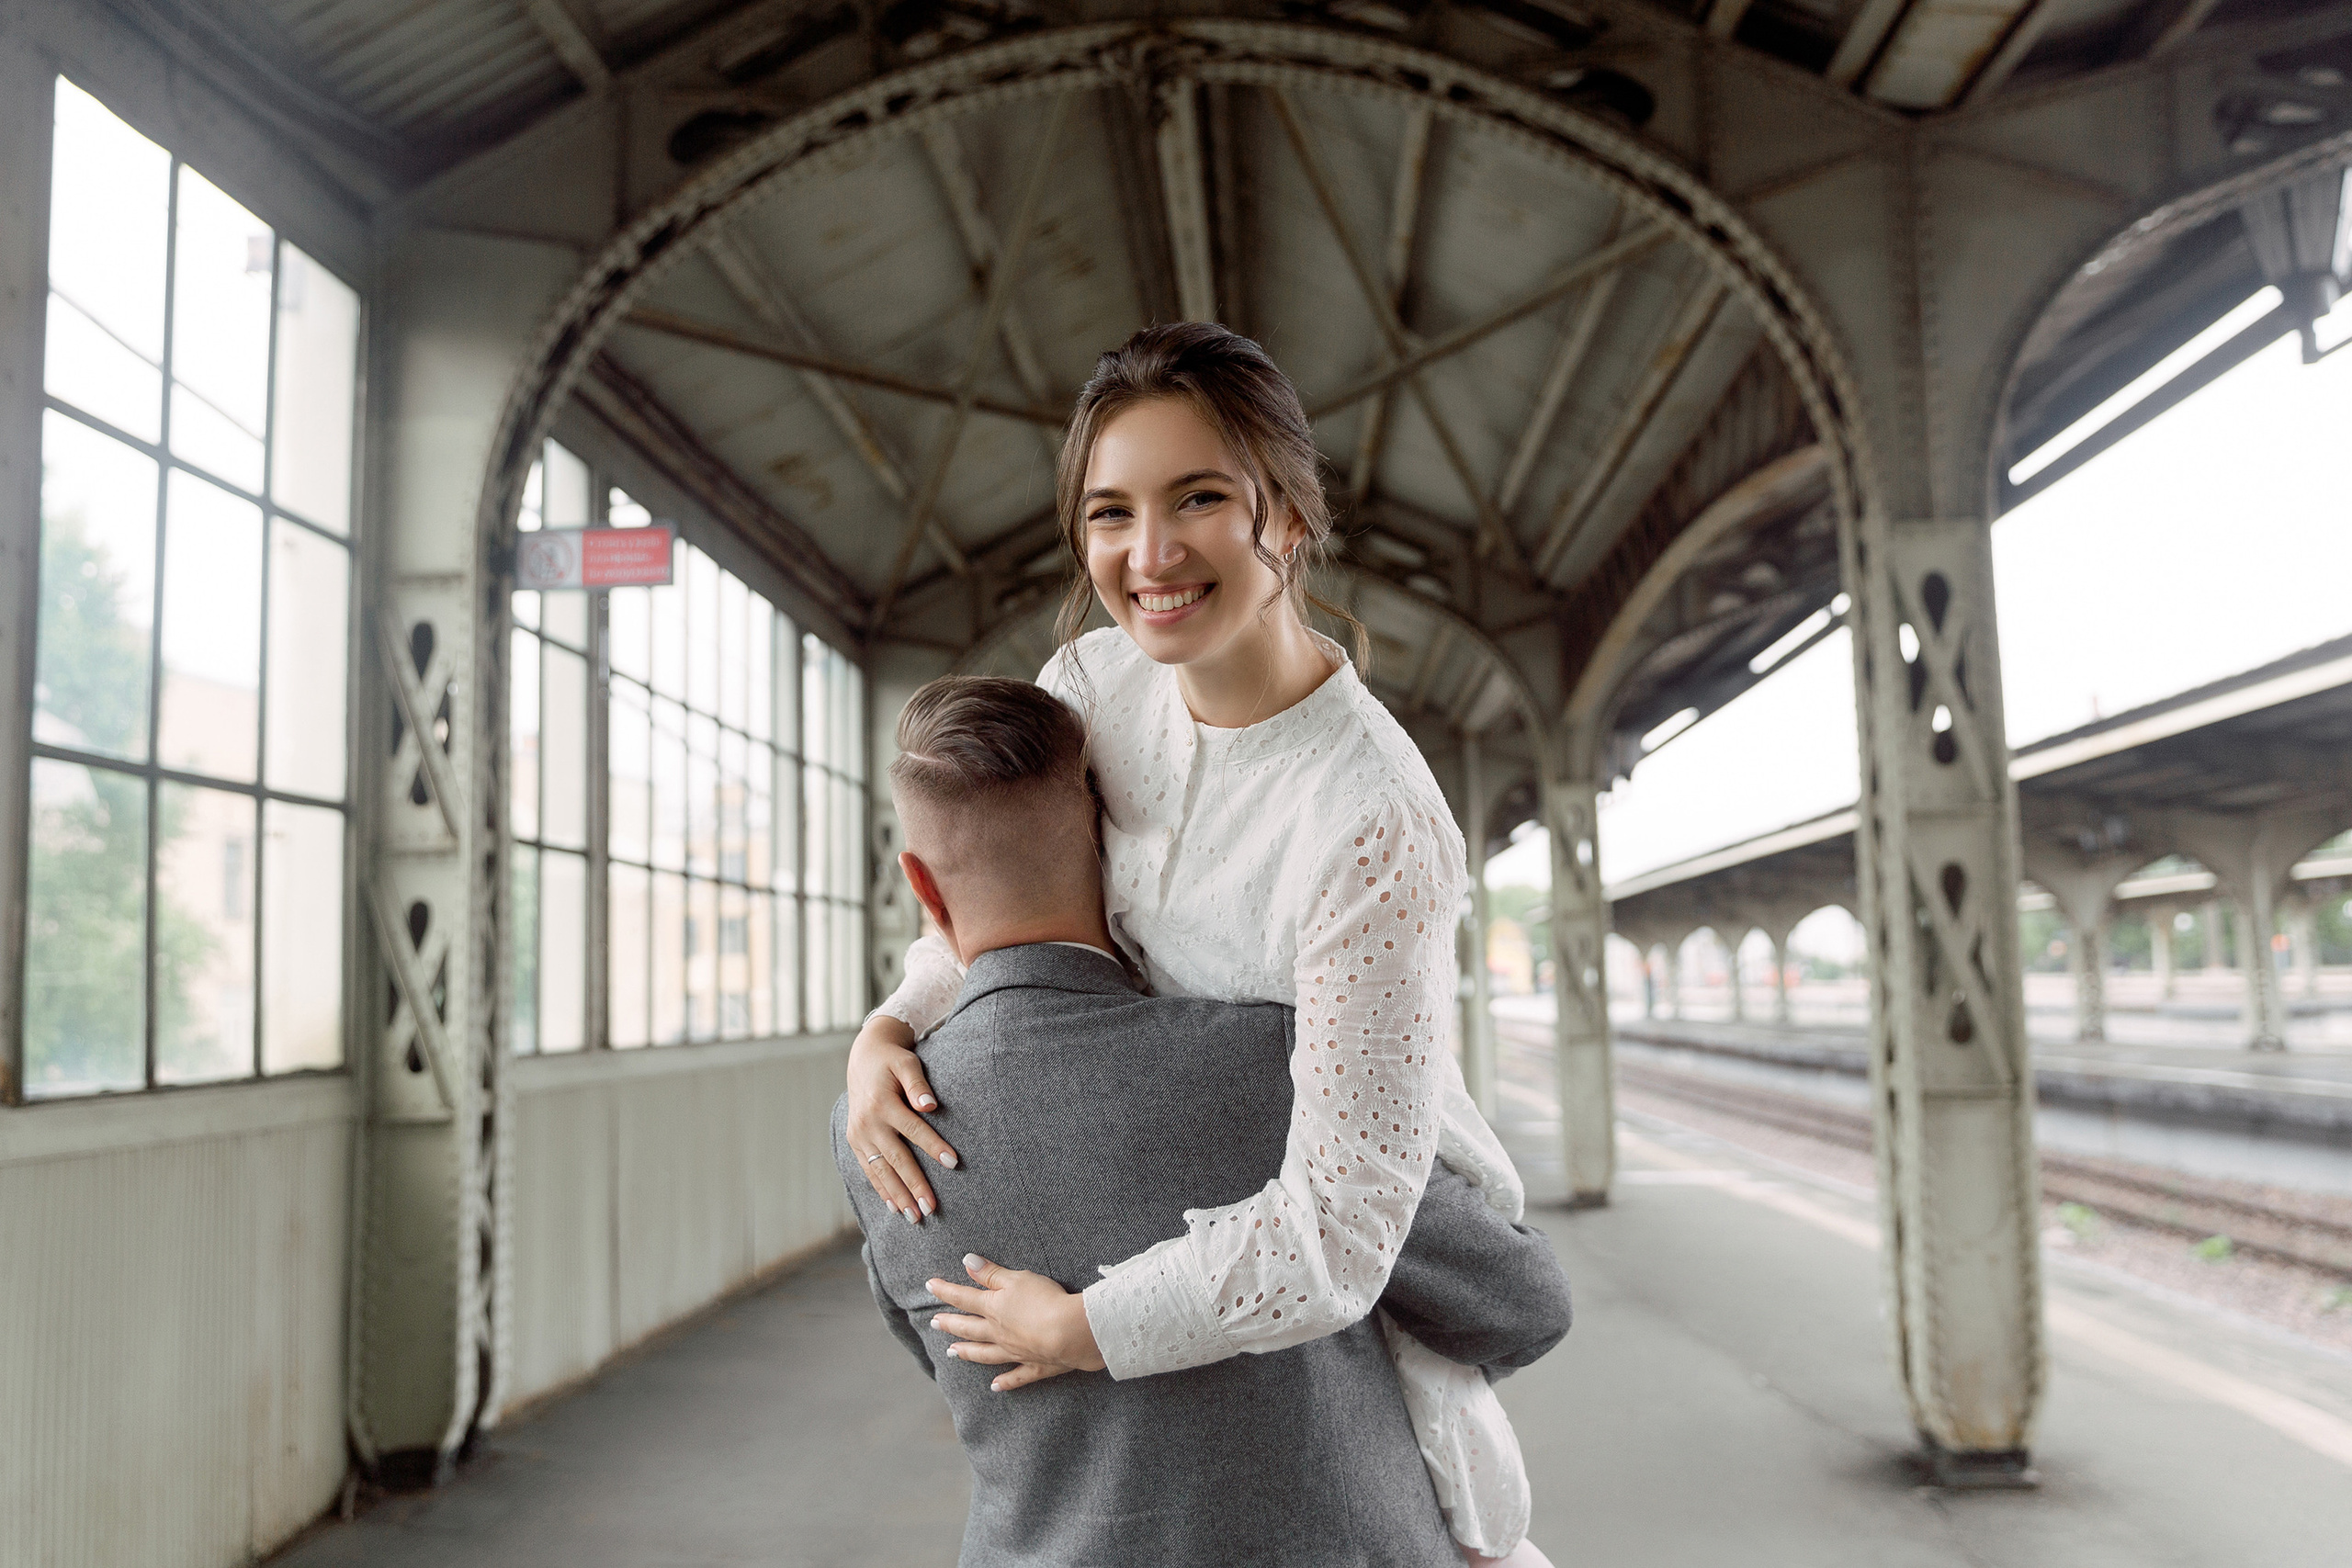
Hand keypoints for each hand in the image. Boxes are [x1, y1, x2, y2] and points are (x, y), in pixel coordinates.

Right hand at [846, 1015, 959, 1222]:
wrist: (863, 1058)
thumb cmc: (892, 1060)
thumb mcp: (906, 1063)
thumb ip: (917, 1083)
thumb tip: (930, 1105)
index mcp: (881, 1103)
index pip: (913, 1129)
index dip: (933, 1146)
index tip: (953, 1163)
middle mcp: (867, 1123)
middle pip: (896, 1159)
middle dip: (914, 1185)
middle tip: (932, 1208)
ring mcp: (858, 1135)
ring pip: (881, 1171)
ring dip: (898, 1195)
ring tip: (916, 1217)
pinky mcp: (854, 1142)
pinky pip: (869, 1170)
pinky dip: (881, 1189)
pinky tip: (894, 1207)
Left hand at [929, 1253, 1106, 1391]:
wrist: (1070, 1333)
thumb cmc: (1045, 1300)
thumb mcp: (1017, 1279)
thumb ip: (991, 1273)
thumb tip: (967, 1262)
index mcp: (994, 1309)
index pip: (964, 1298)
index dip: (945, 1290)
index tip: (929, 1285)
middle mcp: (999, 1333)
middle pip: (969, 1328)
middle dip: (950, 1324)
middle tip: (934, 1323)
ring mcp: (1015, 1352)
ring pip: (985, 1354)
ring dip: (968, 1353)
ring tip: (952, 1353)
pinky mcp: (1035, 1366)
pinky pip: (1016, 1377)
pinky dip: (1005, 1382)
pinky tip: (995, 1386)